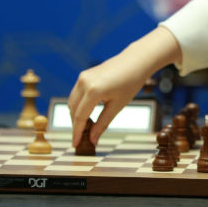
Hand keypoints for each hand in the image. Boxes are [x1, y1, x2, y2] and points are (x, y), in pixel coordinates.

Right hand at [68, 27, 181, 146]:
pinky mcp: (84, 75)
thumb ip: (102, 124)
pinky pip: (76, 94)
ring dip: (76, 115)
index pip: (80, 117)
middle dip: (76, 125)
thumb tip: (93, 140)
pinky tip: (87, 114)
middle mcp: (84, 83)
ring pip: (72, 102)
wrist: (135, 61)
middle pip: (73, 110)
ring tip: (86, 127)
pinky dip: (78, 105)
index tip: (75, 145)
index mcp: (93, 91)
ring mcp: (82, 77)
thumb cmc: (130, 83)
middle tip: (82, 139)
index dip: (76, 133)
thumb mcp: (117, 106)